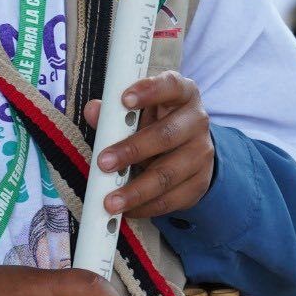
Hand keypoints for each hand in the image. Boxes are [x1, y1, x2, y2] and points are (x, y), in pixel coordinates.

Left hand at [85, 71, 213, 218]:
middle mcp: (197, 120)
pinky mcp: (200, 182)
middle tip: (103, 164)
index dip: (148, 91)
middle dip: (132, 150)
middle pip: (166, 135)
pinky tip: (128, 210)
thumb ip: (114, 111)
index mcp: (182, 93)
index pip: (170, 85)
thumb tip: (93, 110)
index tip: (124, 100)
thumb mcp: (137, 111)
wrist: (188, 148)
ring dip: (136, 190)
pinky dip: (147, 207)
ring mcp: (202, 153)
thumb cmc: (154, 122)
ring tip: (111, 201)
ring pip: (169, 173)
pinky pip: (172, 199)